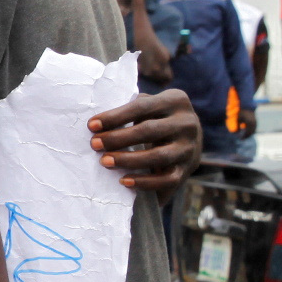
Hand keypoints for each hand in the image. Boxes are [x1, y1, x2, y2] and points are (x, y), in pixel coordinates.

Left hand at [87, 88, 201, 194]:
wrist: (189, 141)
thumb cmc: (159, 120)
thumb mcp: (152, 107)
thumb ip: (133, 108)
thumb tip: (98, 122)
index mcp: (175, 100)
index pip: (142, 106)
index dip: (115, 116)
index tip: (92, 125)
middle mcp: (187, 123)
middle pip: (149, 130)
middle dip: (118, 138)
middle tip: (95, 144)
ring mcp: (189, 148)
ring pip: (158, 156)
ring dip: (128, 160)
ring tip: (105, 161)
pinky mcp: (187, 170)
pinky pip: (166, 179)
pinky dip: (144, 182)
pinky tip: (124, 180)